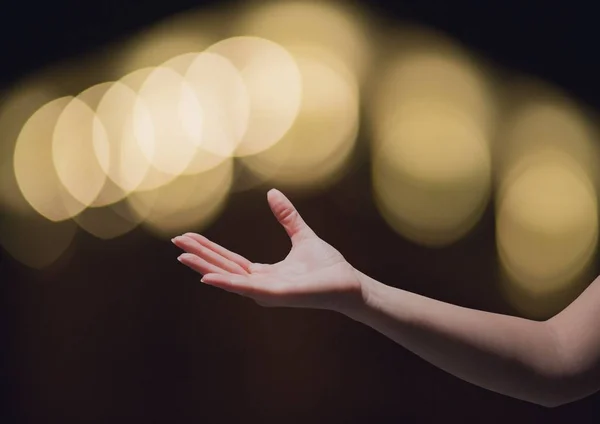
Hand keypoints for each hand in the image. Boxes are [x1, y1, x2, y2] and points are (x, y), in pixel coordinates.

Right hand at [172, 189, 365, 311]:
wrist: (349, 283)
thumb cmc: (328, 267)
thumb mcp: (302, 235)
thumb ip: (287, 217)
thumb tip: (272, 193)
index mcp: (264, 273)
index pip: (230, 260)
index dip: (209, 249)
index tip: (189, 236)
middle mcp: (261, 285)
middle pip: (224, 268)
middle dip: (200, 255)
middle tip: (176, 242)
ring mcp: (266, 292)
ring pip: (229, 277)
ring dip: (205, 267)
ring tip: (182, 256)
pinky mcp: (276, 294)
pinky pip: (247, 287)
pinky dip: (226, 282)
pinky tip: (207, 276)